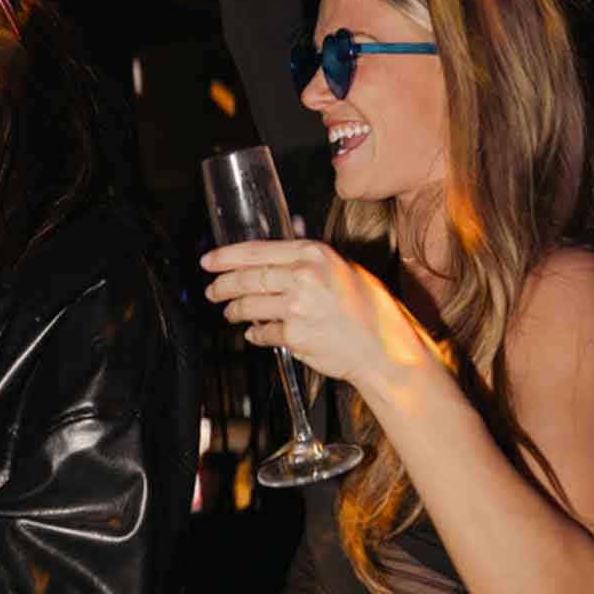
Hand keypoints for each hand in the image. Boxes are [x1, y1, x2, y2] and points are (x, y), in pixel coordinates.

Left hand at [202, 239, 438, 392]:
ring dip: (234, 311)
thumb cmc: (370, 309)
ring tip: (230, 313)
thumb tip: (283, 244)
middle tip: (212, 290)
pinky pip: (262, 333)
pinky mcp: (294, 336)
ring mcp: (297, 307)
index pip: (256, 250)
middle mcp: (303, 276)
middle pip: (246, 278)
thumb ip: (310, 258)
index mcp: (313, 254)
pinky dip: (255, 334)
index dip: (226, 256)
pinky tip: (256, 333)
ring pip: (248, 306)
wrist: (385, 348)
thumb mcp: (344, 269)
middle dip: (222, 285)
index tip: (209, 260)